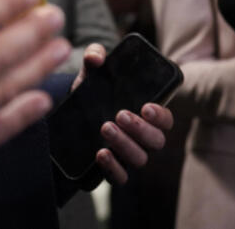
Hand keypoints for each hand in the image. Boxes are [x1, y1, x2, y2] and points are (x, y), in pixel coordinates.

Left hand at [68, 43, 172, 185]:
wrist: (69, 119)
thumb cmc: (91, 94)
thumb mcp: (91, 74)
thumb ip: (94, 57)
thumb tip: (96, 58)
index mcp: (145, 115)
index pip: (165, 120)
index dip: (161, 115)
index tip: (146, 106)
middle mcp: (142, 138)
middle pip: (157, 141)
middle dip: (140, 129)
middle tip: (119, 115)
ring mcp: (128, 155)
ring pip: (140, 159)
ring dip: (125, 144)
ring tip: (105, 128)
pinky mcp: (112, 169)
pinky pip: (121, 178)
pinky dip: (113, 168)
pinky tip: (100, 153)